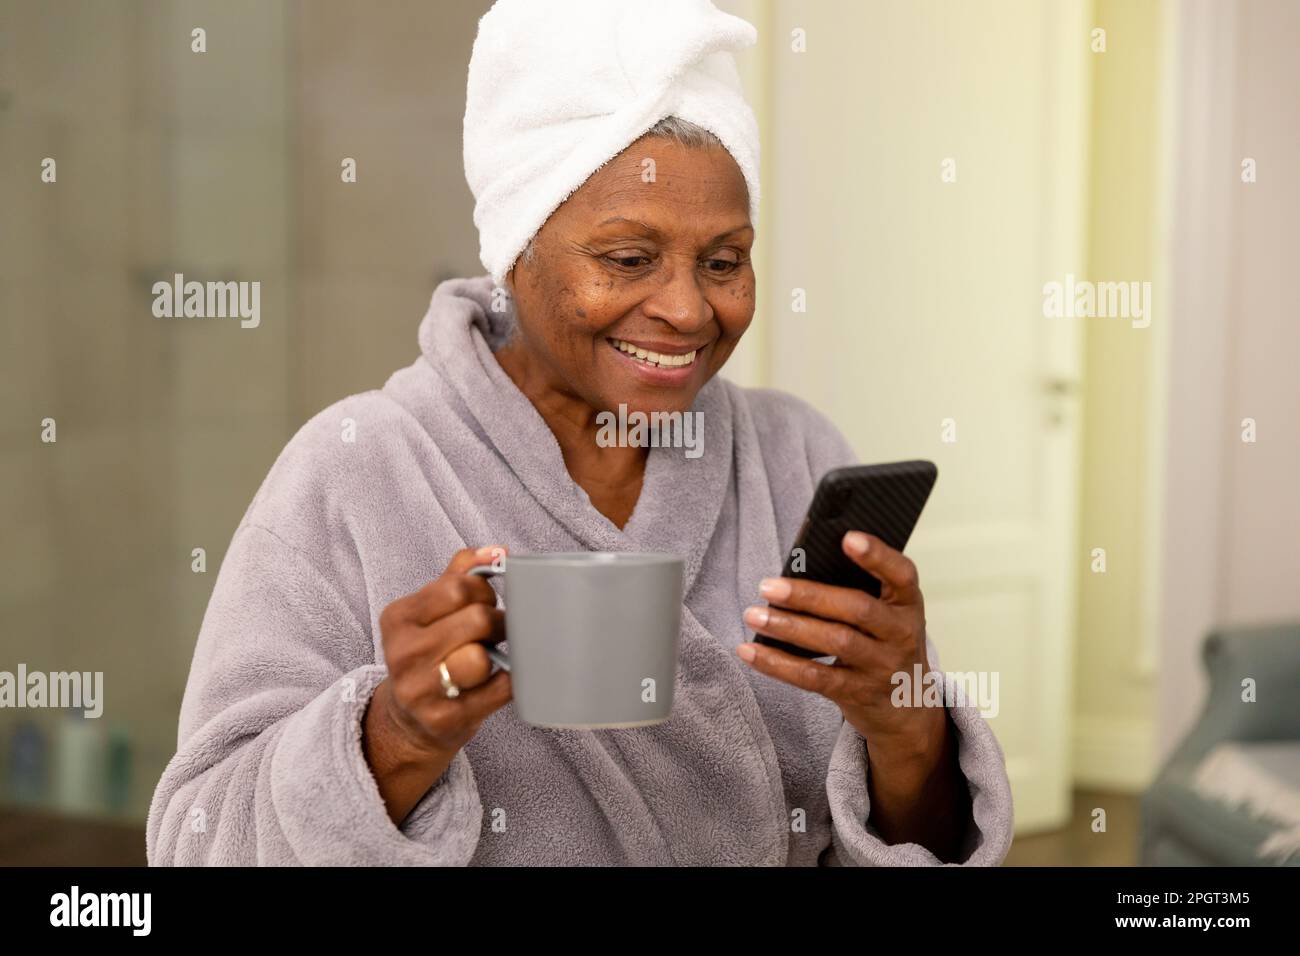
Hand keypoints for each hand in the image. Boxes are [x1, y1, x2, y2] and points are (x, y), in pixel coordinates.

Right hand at [363, 545, 511, 822]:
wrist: (410, 719)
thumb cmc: (430, 652)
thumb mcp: (432, 609)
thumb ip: (460, 573)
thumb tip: (497, 551)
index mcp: (397, 617)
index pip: (457, 588)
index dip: (484, 591)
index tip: (485, 602)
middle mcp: (402, 653)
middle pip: (476, 620)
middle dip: (497, 621)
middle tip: (497, 630)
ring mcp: (420, 690)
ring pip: (480, 659)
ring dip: (499, 653)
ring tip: (494, 654)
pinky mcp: (443, 720)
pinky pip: (499, 691)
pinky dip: (510, 681)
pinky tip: (501, 678)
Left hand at [737, 531, 968, 856]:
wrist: (906, 708)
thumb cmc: (883, 644)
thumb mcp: (886, 615)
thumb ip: (857, 590)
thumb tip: (797, 569)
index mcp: (907, 604)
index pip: (902, 574)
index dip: (877, 555)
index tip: (847, 538)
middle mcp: (901, 634)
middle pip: (857, 609)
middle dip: (809, 596)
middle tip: (767, 586)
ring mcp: (882, 666)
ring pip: (835, 642)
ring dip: (788, 627)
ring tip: (753, 615)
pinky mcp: (858, 693)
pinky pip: (814, 677)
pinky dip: (778, 664)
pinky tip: (750, 652)